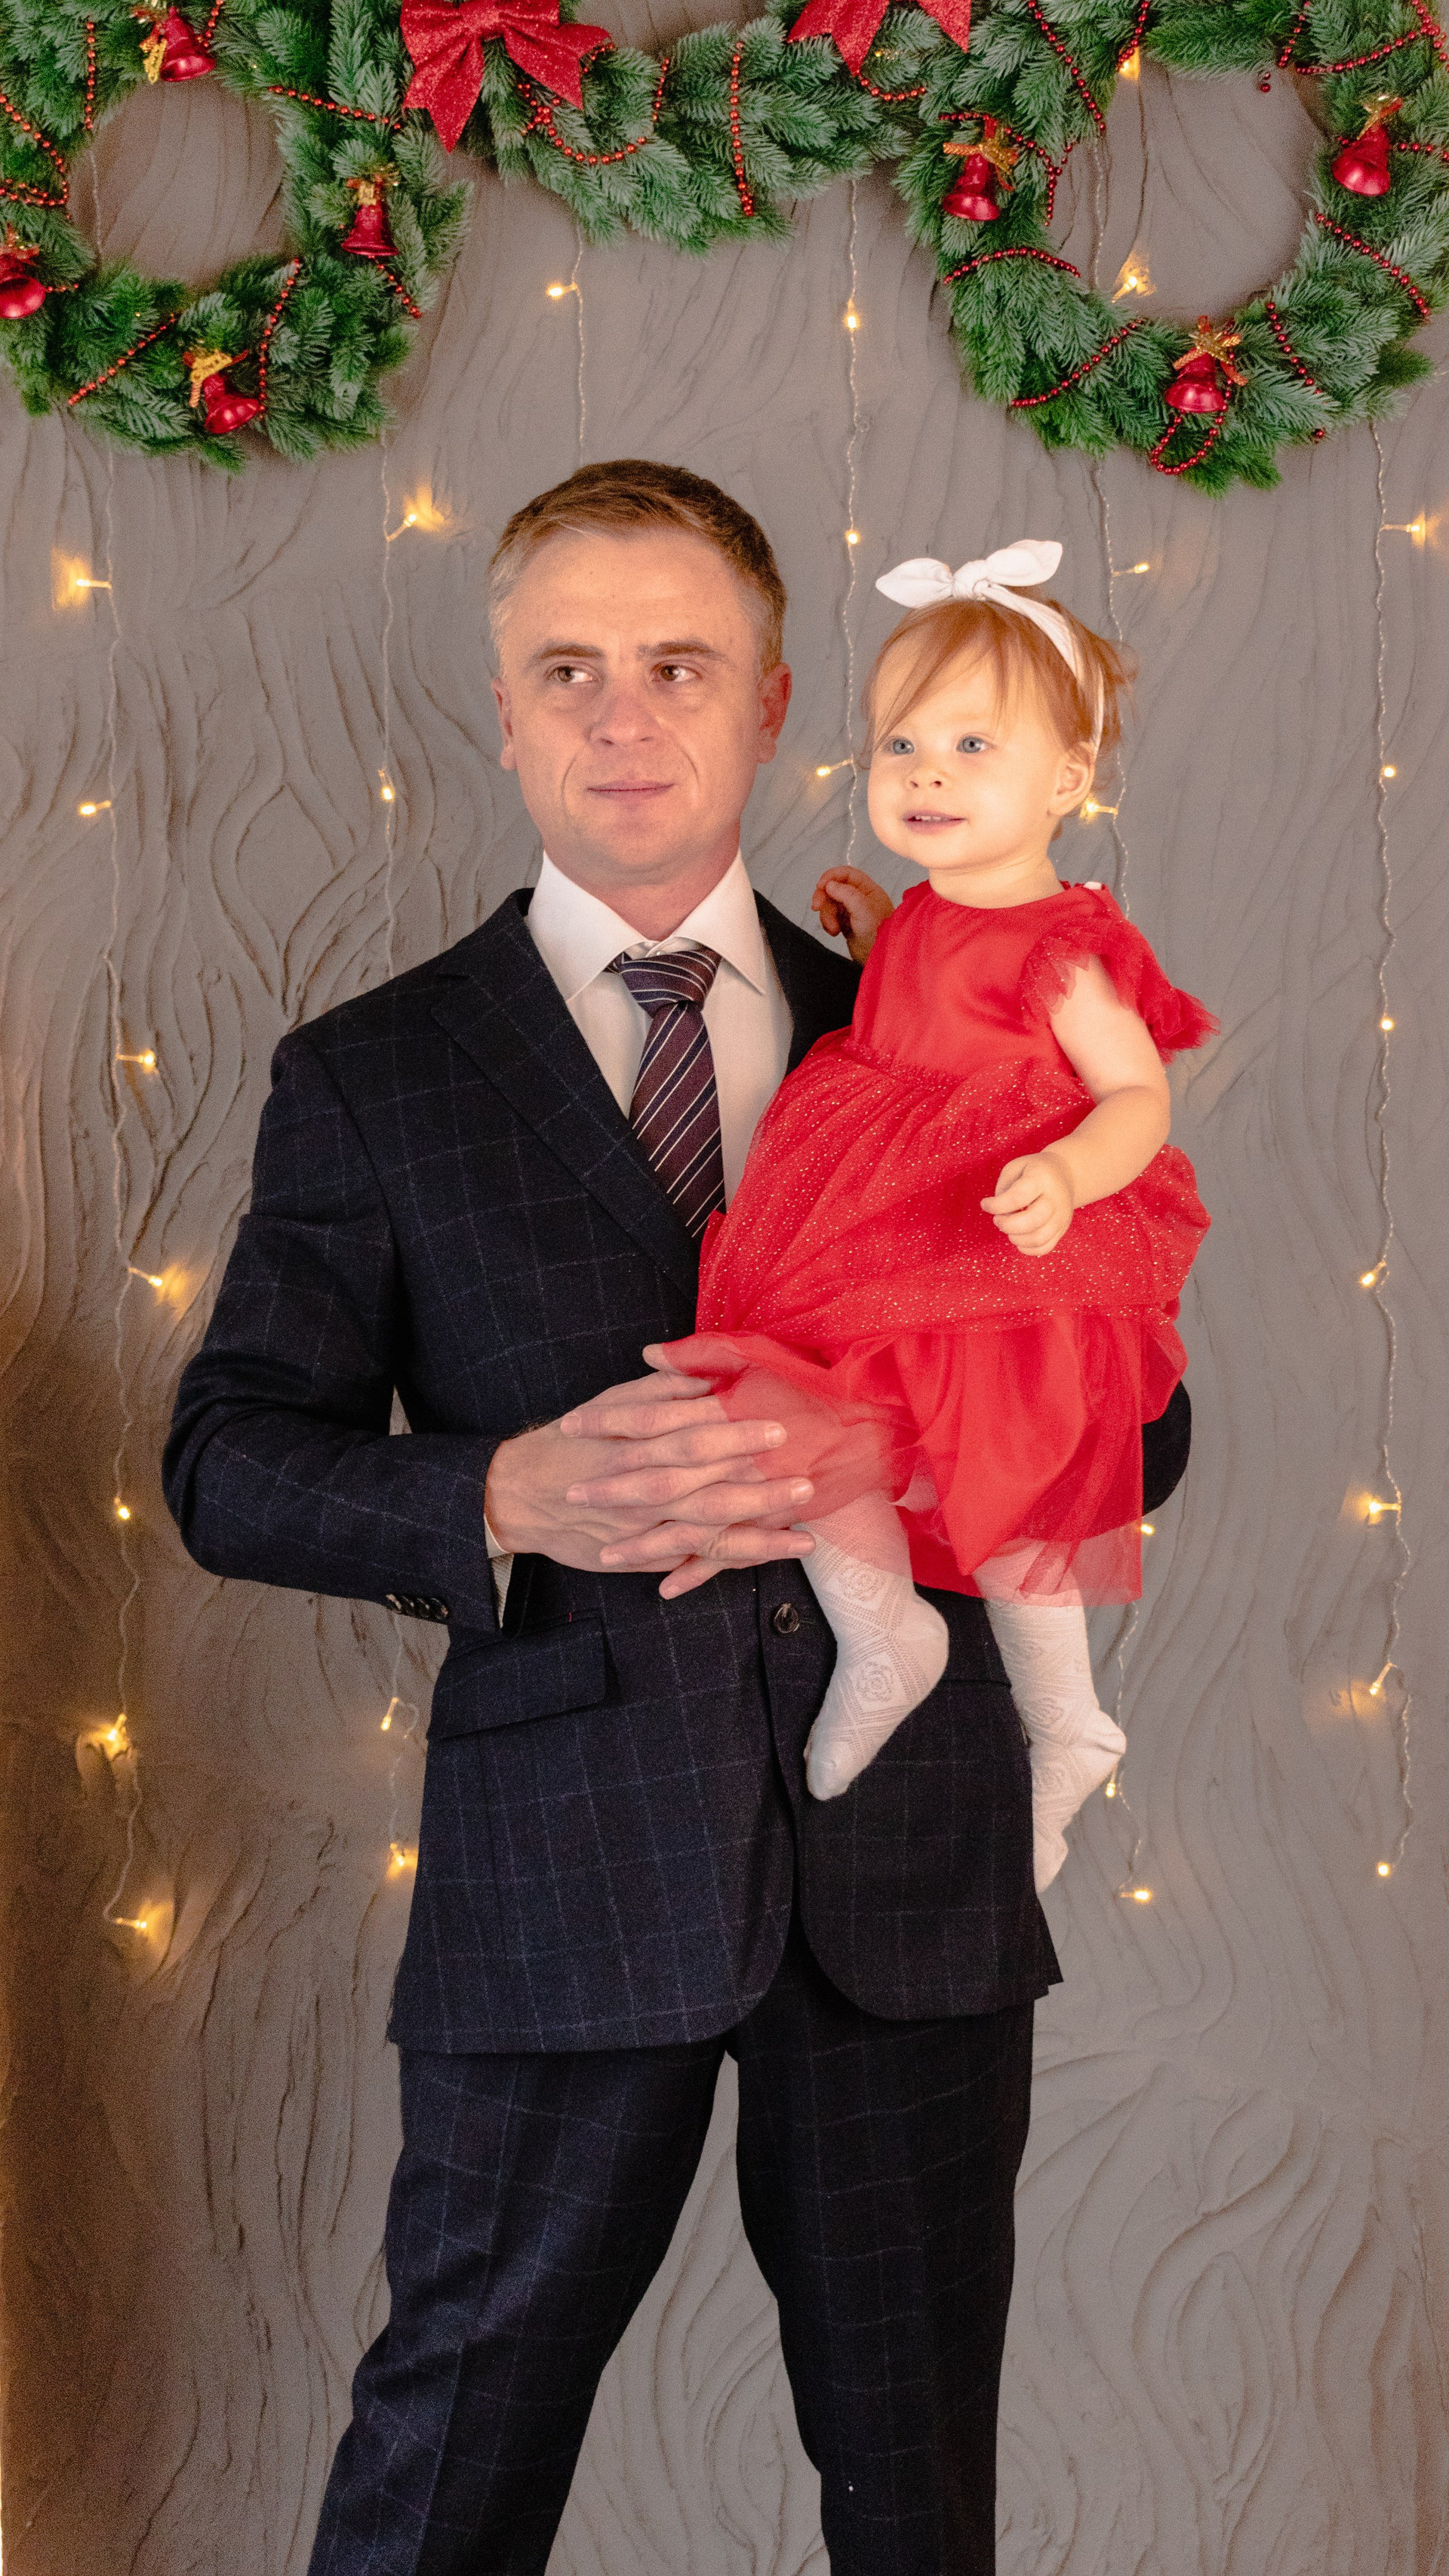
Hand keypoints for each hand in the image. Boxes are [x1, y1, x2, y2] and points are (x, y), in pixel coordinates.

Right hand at [483, 1368, 815, 1595]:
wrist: (521, 1494)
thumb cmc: (574, 1441)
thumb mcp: (611, 1403)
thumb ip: (663, 1389)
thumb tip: (710, 1375)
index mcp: (636, 1444)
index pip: (693, 1436)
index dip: (737, 1433)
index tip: (779, 1427)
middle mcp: (641, 1489)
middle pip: (706, 1492)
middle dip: (759, 1492)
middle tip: (805, 1483)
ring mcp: (642, 1530)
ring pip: (704, 1537)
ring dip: (756, 1537)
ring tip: (803, 1538)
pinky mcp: (642, 1557)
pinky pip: (692, 1563)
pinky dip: (729, 1564)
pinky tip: (768, 1559)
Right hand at [811, 866, 894, 964]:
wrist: (879, 958)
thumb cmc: (880, 934)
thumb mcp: (863, 909)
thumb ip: (846, 893)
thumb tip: (830, 884)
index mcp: (868, 889)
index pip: (846, 874)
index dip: (831, 876)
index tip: (821, 885)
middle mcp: (859, 898)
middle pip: (833, 889)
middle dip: (823, 897)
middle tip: (816, 906)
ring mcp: (851, 911)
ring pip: (829, 905)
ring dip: (826, 916)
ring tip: (833, 928)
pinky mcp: (845, 924)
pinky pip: (829, 918)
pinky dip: (827, 924)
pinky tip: (834, 932)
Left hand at [981, 1151, 1074, 1255]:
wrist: (1065, 1174)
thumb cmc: (1033, 1171)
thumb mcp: (1015, 1168)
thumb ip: (1004, 1190)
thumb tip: (1002, 1216)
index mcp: (1041, 1178)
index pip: (1018, 1197)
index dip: (997, 1205)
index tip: (985, 1204)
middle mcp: (1055, 1198)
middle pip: (1033, 1221)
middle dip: (1007, 1225)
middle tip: (997, 1219)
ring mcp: (1061, 1215)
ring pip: (1039, 1238)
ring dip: (1016, 1238)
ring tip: (1009, 1228)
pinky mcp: (1062, 1229)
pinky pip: (1045, 1247)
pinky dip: (1027, 1248)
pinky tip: (1019, 1238)